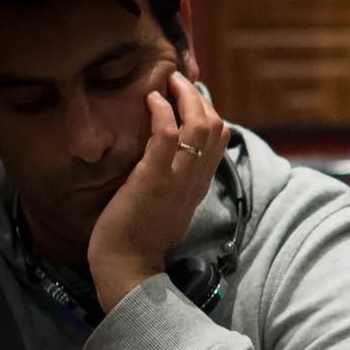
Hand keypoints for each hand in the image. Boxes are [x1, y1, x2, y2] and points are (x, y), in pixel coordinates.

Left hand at [88, 72, 229, 312]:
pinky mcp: (154, 178)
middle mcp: (196, 179)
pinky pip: (167, 135)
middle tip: (178, 80)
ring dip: (184, 96)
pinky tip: (151, 99)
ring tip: (168, 81)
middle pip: (216, 126)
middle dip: (199, 97)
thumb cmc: (138, 242)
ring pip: (200, 125)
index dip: (208, 112)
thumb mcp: (166, 209)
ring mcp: (178, 178)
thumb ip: (172, 186)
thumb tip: (165, 165)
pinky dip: (162, 110)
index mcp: (199, 185)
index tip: (189, 98)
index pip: (219, 140)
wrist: (130, 269)